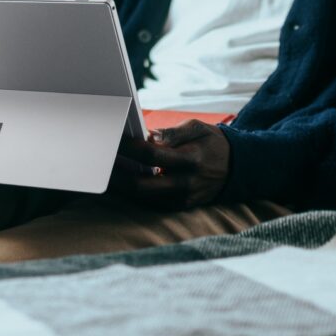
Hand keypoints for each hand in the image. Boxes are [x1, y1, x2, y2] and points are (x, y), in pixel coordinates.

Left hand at [109, 119, 230, 209]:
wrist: (237, 169)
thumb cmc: (211, 143)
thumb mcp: (197, 128)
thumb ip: (171, 133)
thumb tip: (147, 136)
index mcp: (190, 159)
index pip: (151, 155)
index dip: (128, 148)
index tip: (112, 138)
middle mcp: (185, 184)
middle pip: (140, 184)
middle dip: (115, 174)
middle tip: (98, 161)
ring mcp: (181, 199)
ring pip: (141, 197)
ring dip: (119, 185)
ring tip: (102, 171)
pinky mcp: (178, 208)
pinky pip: (148, 202)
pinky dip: (131, 192)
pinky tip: (119, 181)